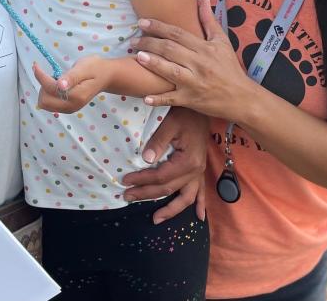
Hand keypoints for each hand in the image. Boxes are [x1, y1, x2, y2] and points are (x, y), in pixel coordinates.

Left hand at [32, 58, 108, 113]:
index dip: (40, 76)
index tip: (36, 65)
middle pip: (44, 101)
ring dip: (45, 91)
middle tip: (50, 74)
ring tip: (55, 79)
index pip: (50, 88)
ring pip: (45, 105)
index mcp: (76, 95)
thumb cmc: (95, 68)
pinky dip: (48, 94)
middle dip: (43, 86)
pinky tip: (56, 85)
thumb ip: (71, 77)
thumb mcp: (84, 67)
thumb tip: (59, 85)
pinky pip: (50, 105)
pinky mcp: (68, 108)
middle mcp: (72, 106)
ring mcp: (70, 109)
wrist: (106, 76)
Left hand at [121, 107, 210, 222]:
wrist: (200, 108)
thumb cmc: (184, 114)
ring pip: (186, 197)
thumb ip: (158, 142)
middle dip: (146, 194)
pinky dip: (200, 205)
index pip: (161, 176)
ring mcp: (199, 172)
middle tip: (127, 197)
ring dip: (171, 210)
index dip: (142, 180)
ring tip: (156, 219)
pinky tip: (199, 217)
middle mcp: (195, 170)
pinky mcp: (199, 170)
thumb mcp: (170, 123)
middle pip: (168, 189)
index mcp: (187, 161)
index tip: (125, 180)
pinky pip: (201, 192)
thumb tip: (145, 160)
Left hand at [134, 2, 255, 121]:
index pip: (178, 34)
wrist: (242, 97)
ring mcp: (194, 83)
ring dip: (153, 64)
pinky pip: (172, 99)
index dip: (159, 26)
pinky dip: (159, 99)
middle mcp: (199, 64)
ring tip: (137, 57)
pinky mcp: (191, 100)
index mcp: (205, 48)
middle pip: (170, 50)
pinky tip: (146, 98)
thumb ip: (209, 20)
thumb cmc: (230, 68)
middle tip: (133, 40)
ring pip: (170, 71)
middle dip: (150, 43)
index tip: (142, 22)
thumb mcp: (222, 42)